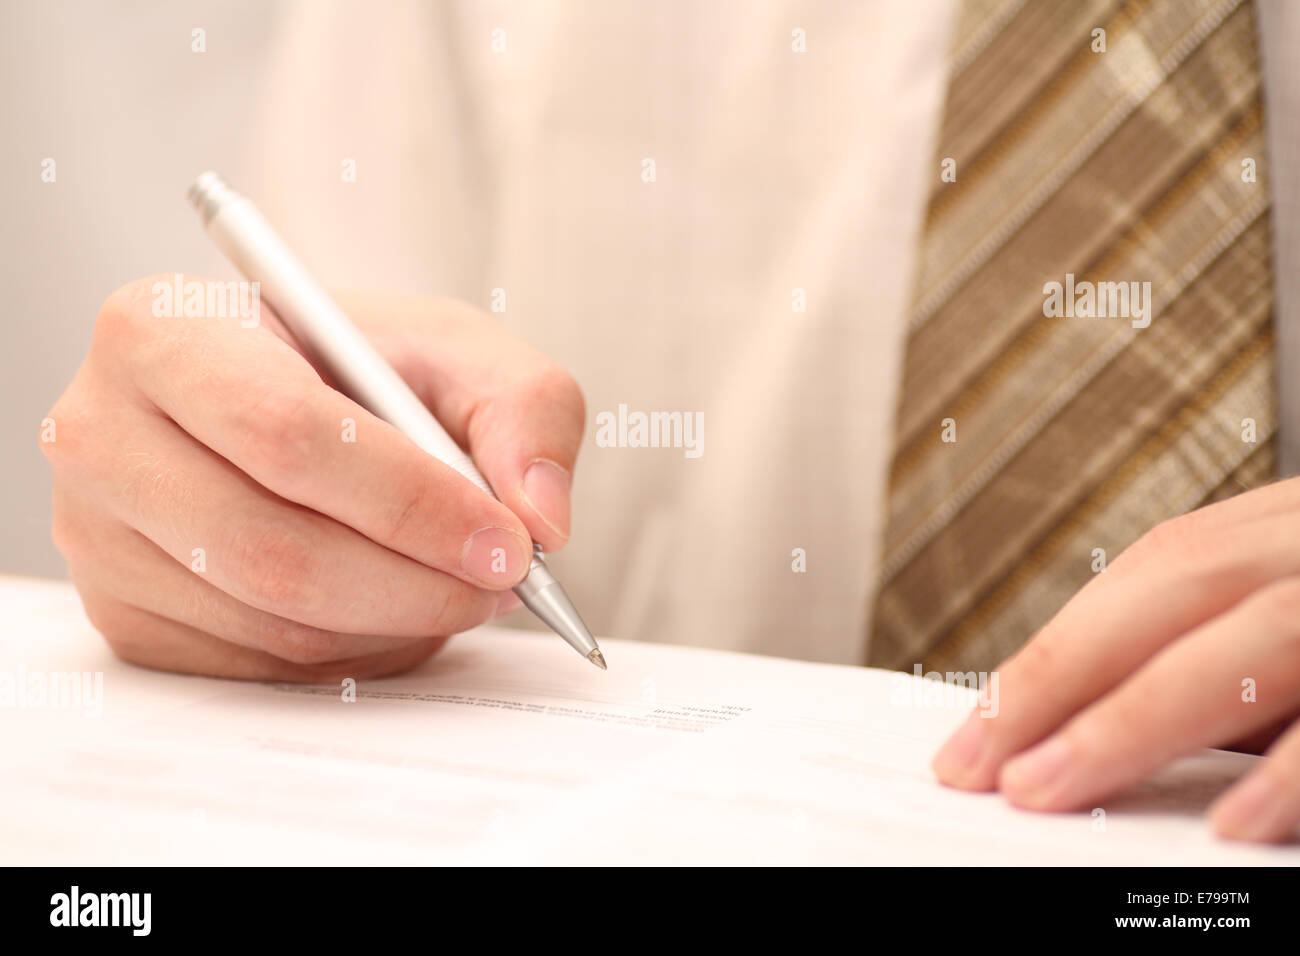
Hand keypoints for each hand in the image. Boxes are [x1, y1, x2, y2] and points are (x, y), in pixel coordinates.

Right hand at [42, 277, 584, 680]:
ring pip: (272, 622)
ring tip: (458, 585)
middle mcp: (101, 433)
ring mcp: (98, 535)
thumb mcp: (456, 349)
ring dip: (396, 622)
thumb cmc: (359, 365)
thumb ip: (526, 409)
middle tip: (504, 583)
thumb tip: (541, 518)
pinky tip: (392, 605)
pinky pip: (258, 666)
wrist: (284, 400)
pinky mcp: (124, 613)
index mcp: (164, 330)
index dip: (411, 503)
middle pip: (273, 549)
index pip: (288, 435)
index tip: (508, 542)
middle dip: (416, 582)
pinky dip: (354, 651)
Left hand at [933, 477, 1299, 842]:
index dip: (1055, 650)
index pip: (1155, 572)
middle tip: (976, 766)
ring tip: (1043, 787)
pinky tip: (1228, 824)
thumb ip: (1226, 675)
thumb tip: (1091, 738)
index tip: (974, 732)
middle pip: (1176, 584)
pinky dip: (1291, 773)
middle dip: (1058, 676)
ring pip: (1253, 632)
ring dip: (1134, 717)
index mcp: (1294, 529)